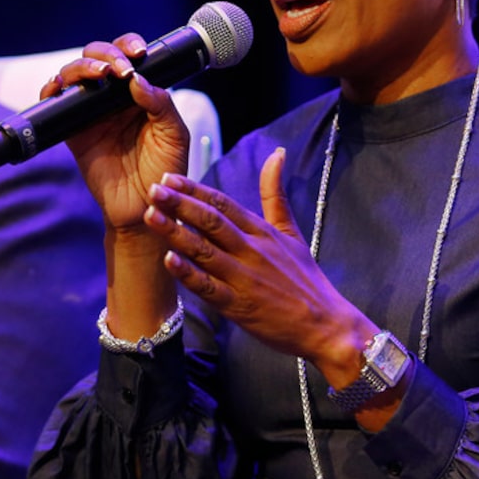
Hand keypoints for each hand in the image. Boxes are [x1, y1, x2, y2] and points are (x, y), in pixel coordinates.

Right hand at [41, 34, 188, 230]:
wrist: (145, 206)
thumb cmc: (164, 170)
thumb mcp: (174, 135)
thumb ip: (161, 104)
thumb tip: (137, 79)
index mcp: (139, 93)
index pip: (128, 56)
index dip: (129, 46)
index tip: (138, 53)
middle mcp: (113, 97)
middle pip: (98, 57)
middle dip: (105, 54)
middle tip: (118, 69)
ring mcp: (90, 112)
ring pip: (74, 74)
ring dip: (82, 66)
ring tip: (99, 76)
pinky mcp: (72, 131)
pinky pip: (54, 103)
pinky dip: (51, 89)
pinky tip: (60, 86)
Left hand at [141, 148, 376, 383]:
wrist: (326, 325)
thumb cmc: (306, 279)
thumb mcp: (291, 231)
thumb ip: (275, 195)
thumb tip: (277, 153)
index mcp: (262, 232)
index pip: (223, 203)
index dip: (195, 189)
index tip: (170, 177)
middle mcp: (252, 251)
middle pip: (211, 221)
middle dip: (180, 204)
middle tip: (153, 188)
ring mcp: (245, 278)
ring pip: (205, 251)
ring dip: (176, 233)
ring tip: (152, 215)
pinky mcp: (239, 306)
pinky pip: (209, 288)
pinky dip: (188, 274)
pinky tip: (168, 260)